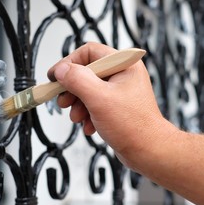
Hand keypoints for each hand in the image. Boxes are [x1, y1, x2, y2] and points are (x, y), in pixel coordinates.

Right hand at [47, 42, 177, 167]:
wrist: (148, 152)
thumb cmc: (133, 126)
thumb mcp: (99, 99)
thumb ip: (77, 80)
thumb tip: (60, 70)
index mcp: (124, 64)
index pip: (89, 52)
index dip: (69, 63)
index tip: (55, 77)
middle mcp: (123, 74)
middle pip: (86, 72)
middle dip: (72, 89)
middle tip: (63, 101)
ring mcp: (120, 91)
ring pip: (88, 90)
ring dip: (78, 105)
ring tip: (76, 118)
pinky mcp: (117, 106)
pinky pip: (95, 103)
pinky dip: (88, 114)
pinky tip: (89, 126)